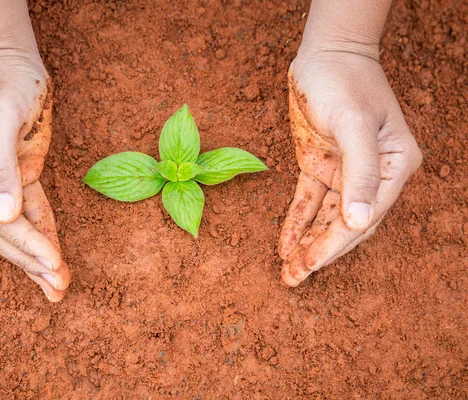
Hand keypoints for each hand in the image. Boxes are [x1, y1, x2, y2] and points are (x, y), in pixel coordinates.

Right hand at [0, 50, 69, 300]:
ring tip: (58, 285)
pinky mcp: (13, 177)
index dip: (23, 240)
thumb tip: (3, 217)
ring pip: (13, 228)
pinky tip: (54, 257)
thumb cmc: (3, 80)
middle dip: (31, 259)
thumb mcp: (1, 116)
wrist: (9, 61)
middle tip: (59, 287)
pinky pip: (29, 211)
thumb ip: (0, 166)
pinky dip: (43, 233)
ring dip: (36, 255)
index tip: (52, 262)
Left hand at [278, 48, 421, 286]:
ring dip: (306, 244)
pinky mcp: (320, 166)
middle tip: (294, 278)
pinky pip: (307, 201)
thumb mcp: (353, 125)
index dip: (336, 243)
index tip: (311, 264)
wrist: (323, 54)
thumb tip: (360, 220)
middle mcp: (372, 174)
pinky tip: (284, 244)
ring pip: (324, 218)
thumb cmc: (344, 81)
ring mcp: (344, 172)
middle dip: (319, 252)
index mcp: (394, 166)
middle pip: (345, 223)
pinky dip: (295, 222)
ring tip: (288, 272)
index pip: (364, 216)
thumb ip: (361, 172)